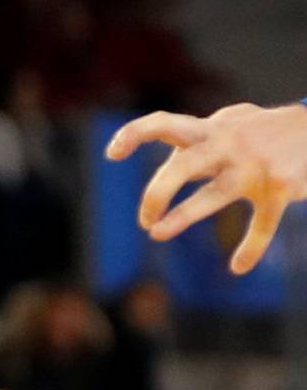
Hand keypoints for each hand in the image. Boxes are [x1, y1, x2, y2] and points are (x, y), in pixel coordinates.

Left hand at [109, 101, 306, 274]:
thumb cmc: (266, 129)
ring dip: (183, 216)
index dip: (134, 134)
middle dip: (157, 192)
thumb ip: (200, 133)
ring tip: (157, 233)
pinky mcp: (279, 188)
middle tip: (144, 220)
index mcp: (210, 130)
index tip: (111, 154)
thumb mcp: (232, 122)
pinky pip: (262, 225)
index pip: (164, 123)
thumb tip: (170, 140)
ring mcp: (253, 167)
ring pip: (214, 195)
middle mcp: (228, 145)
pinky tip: (238, 266)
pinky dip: (250, 249)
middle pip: (183, 165)